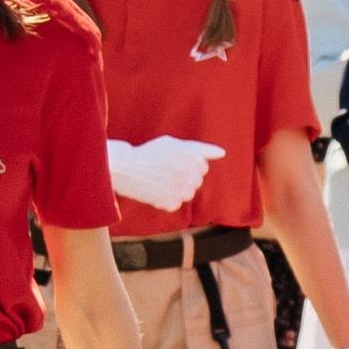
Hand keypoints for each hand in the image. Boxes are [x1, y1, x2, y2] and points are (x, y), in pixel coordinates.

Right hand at [107, 134, 223, 215]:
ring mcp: (180, 189)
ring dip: (177, 190)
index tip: (174, 161)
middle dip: (184, 178)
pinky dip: (166, 200)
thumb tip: (222, 153)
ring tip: (160, 181)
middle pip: (197, 182)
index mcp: (193, 157)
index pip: (203, 167)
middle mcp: (189, 173)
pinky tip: (155, 190)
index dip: (188, 164)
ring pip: (188, 195)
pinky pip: (175, 204)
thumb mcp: (175, 144)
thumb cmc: (151, 153)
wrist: (125, 166)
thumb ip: (201, 148)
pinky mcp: (170, 202)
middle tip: (165, 171)